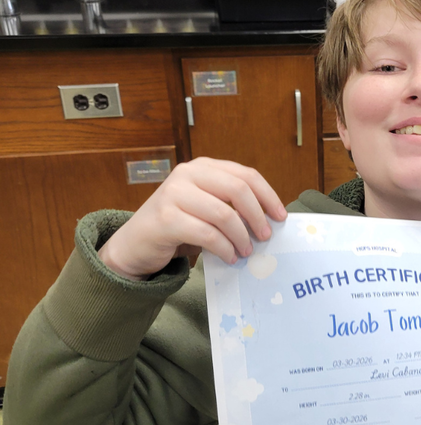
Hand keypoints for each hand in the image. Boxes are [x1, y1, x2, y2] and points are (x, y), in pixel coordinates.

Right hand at [98, 157, 286, 279]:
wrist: (135, 244)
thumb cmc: (177, 227)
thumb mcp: (206, 208)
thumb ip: (231, 206)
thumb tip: (269, 221)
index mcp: (202, 167)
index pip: (245, 175)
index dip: (268, 196)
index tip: (280, 216)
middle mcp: (187, 174)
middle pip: (238, 190)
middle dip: (257, 216)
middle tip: (265, 236)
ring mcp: (173, 194)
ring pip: (223, 214)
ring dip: (241, 237)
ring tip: (245, 252)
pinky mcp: (165, 219)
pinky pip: (207, 234)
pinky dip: (224, 248)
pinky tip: (229, 257)